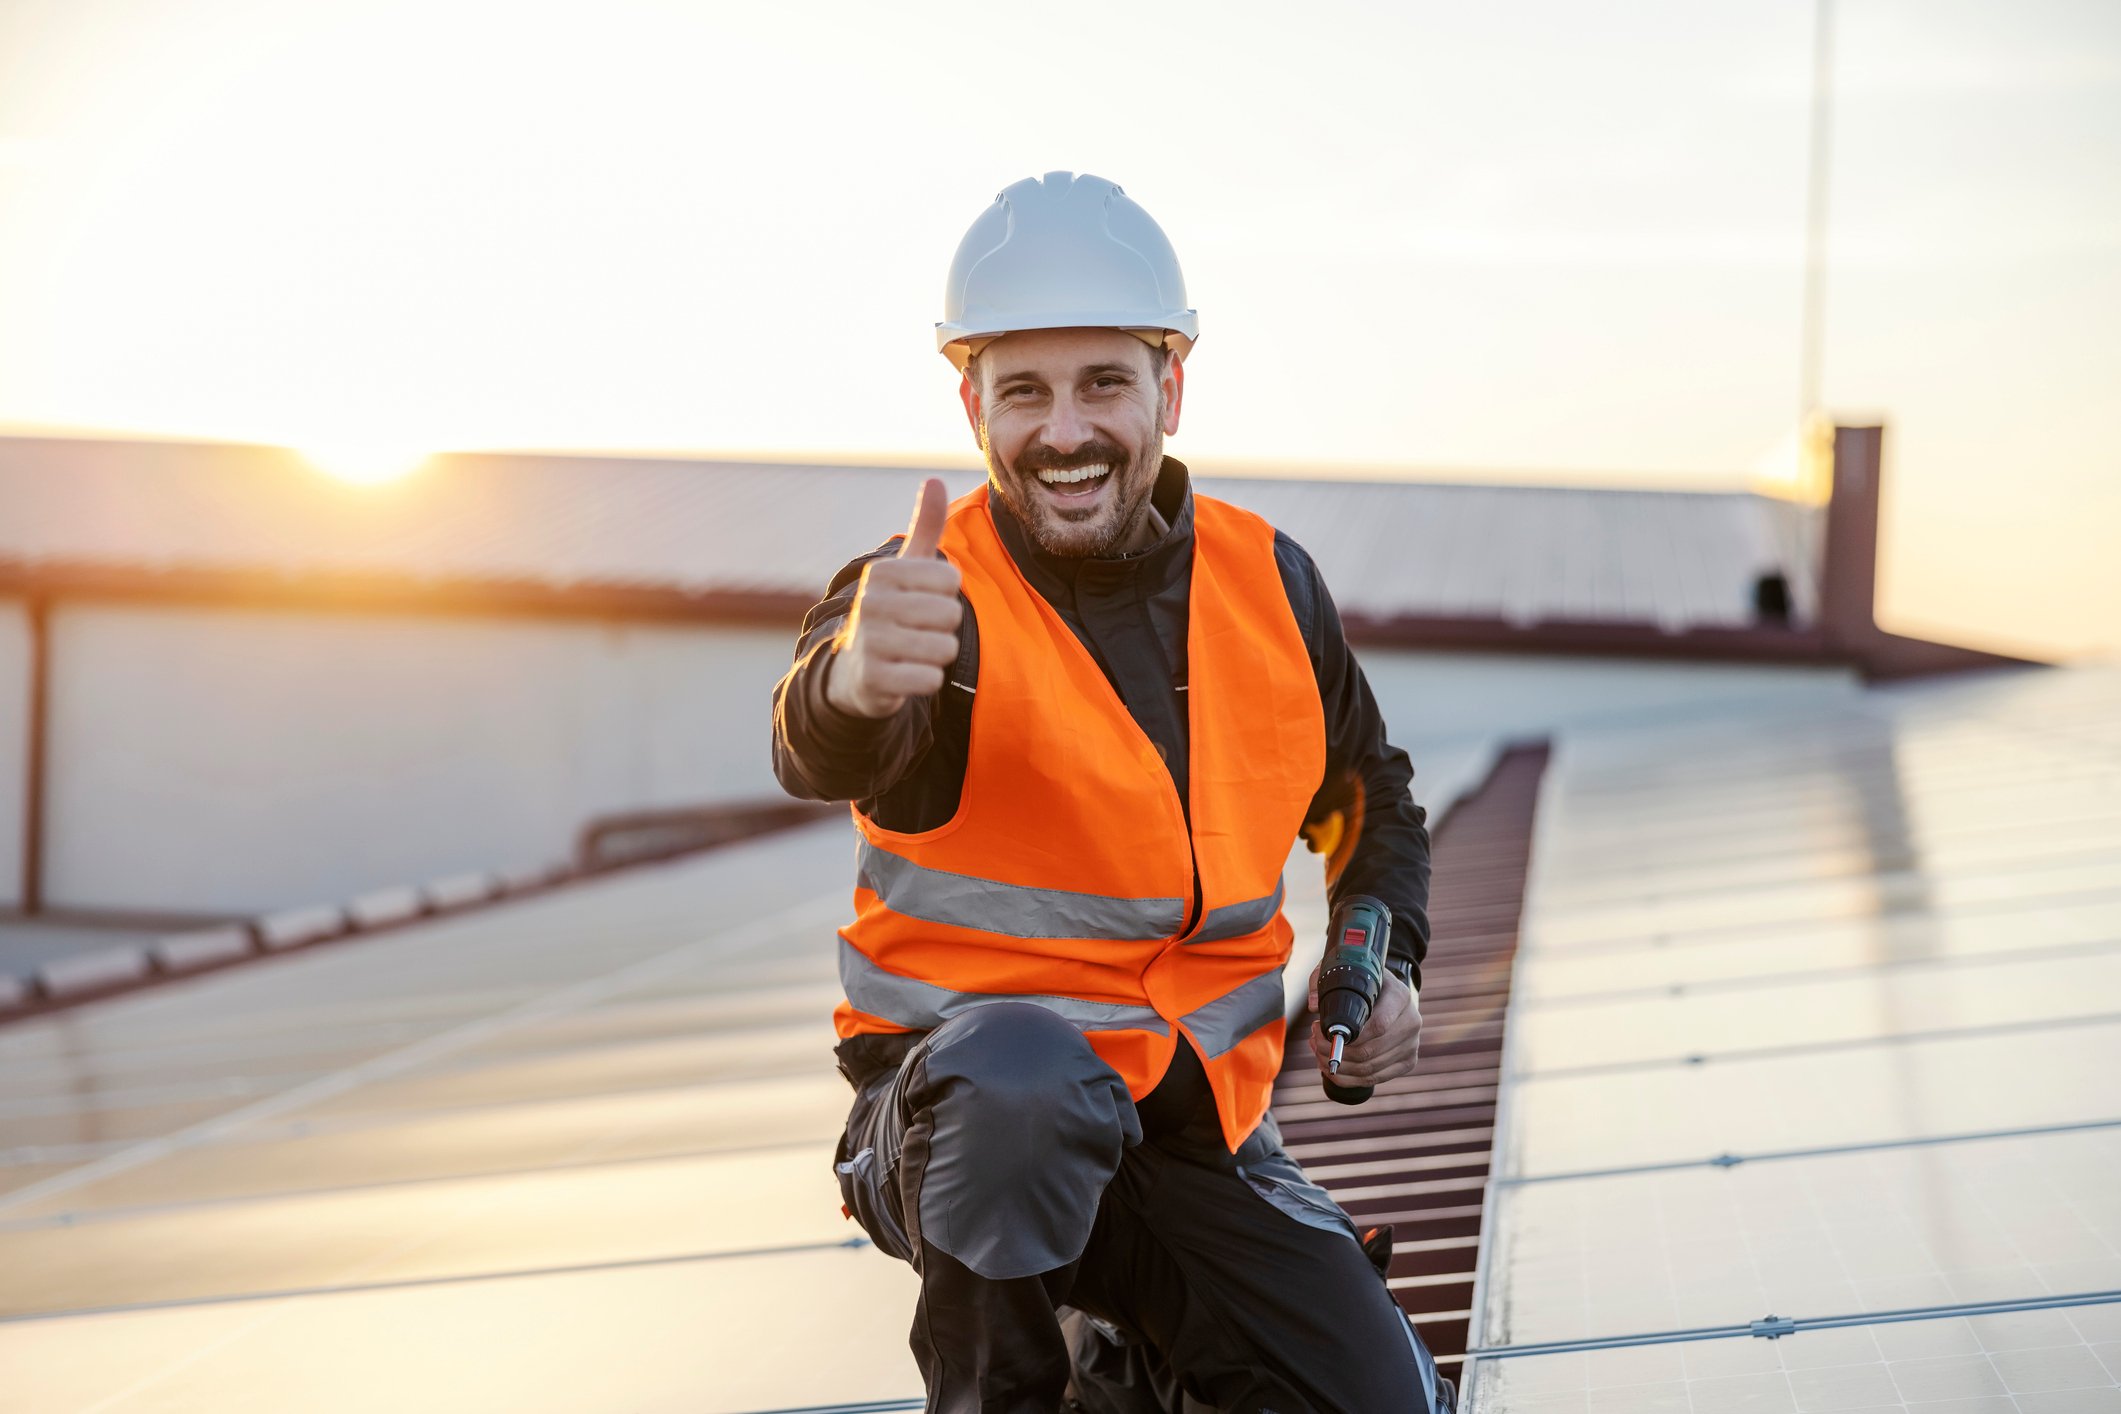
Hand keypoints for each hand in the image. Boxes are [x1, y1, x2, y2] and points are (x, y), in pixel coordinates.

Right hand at [825, 477, 964, 718]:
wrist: (854, 670)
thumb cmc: (892, 610)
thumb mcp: (906, 568)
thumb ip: (925, 526)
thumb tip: (933, 479)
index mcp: (883, 572)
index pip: (950, 579)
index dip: (945, 594)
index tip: (920, 600)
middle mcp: (870, 602)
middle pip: (950, 614)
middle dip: (943, 627)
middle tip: (917, 630)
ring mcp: (869, 642)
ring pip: (945, 648)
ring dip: (937, 655)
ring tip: (912, 651)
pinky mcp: (874, 680)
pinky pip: (931, 679)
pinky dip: (926, 680)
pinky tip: (905, 675)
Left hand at [1307, 965, 1420, 1087]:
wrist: (1390, 994)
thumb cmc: (1363, 982)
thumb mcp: (1345, 970)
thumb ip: (1324, 980)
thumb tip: (1313, 1006)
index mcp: (1400, 996)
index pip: (1379, 1024)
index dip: (1350, 1035)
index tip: (1323, 1029)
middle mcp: (1412, 1021)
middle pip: (1370, 1050)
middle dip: (1336, 1051)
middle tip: (1315, 1040)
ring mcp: (1411, 1044)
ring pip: (1369, 1068)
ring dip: (1338, 1065)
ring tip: (1318, 1052)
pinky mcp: (1407, 1062)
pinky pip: (1374, 1078)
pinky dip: (1348, 1078)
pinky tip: (1331, 1068)